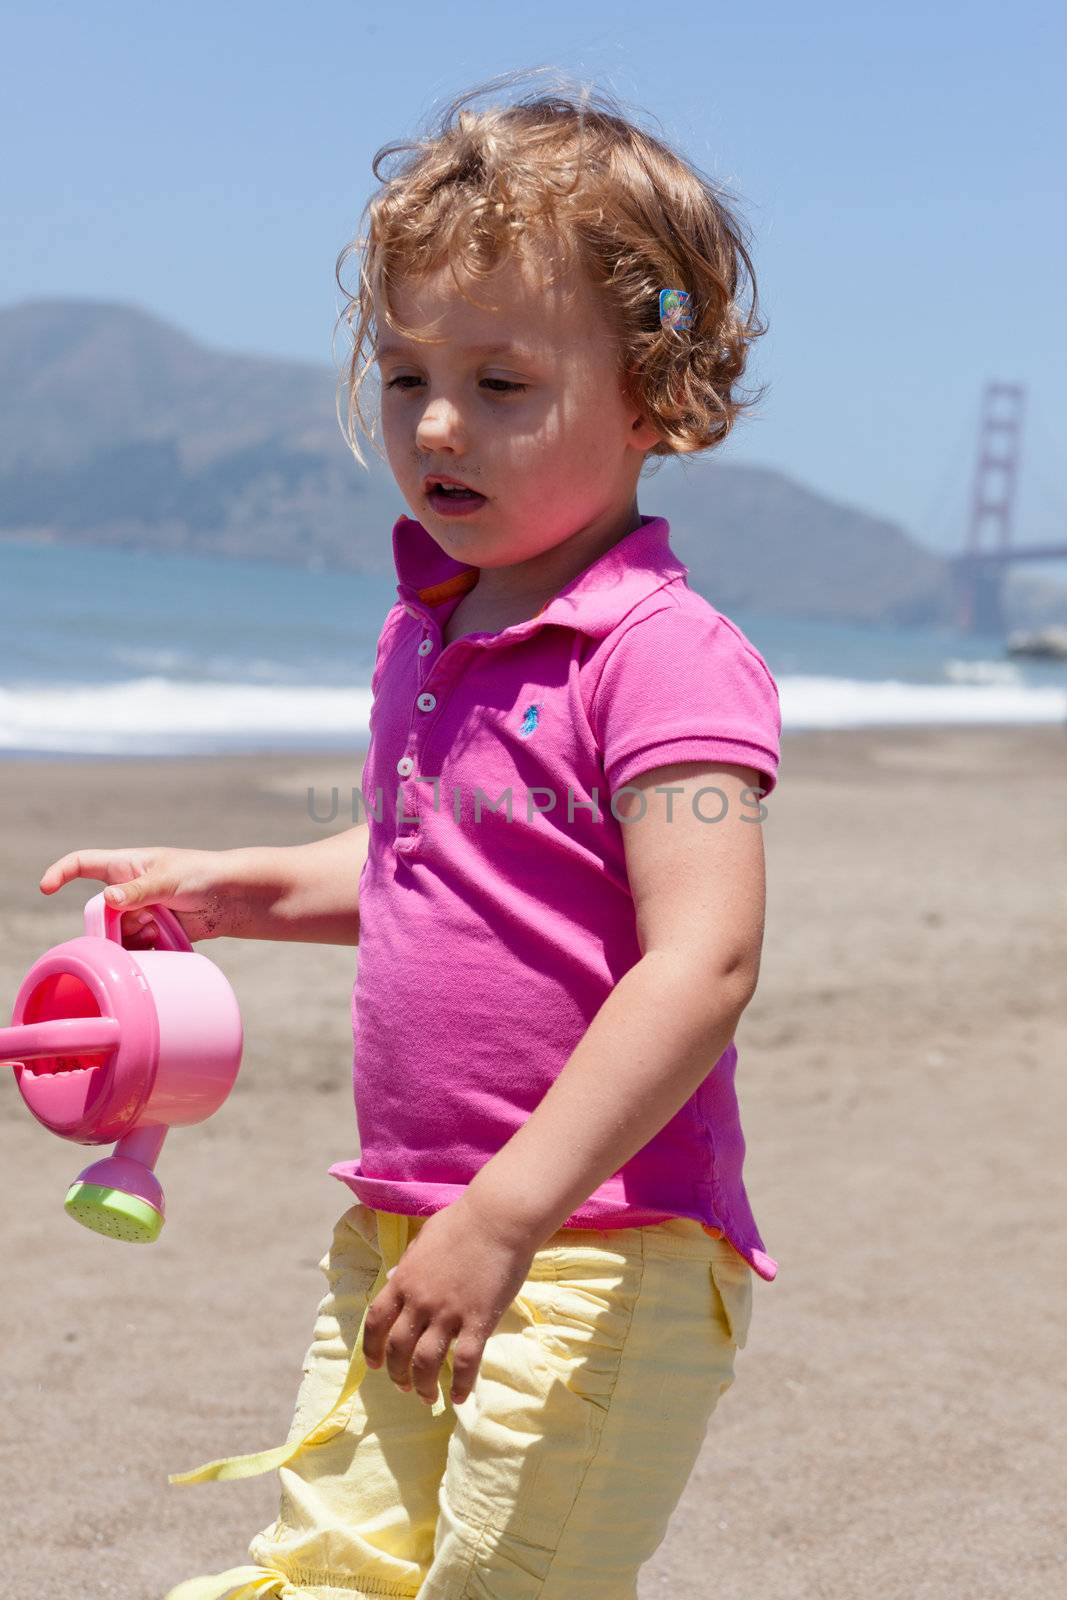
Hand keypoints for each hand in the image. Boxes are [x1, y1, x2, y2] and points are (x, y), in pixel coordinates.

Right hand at [37, 843, 266, 947]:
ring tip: (156, 932)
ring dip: (131, 939)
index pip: (83, 864)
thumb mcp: (168, 879)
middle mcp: (129, 889)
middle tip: (139, 923)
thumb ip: (138, 891)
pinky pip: (136, 947)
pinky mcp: (155, 931)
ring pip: (118, 933)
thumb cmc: (202, 874)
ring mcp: (141, 911)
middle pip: (99, 911)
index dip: (61, 873)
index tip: (46, 888)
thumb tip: (109, 900)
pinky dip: (143, 951)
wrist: (233, 897)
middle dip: (112, 923)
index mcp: (126, 865)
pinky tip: (159, 945)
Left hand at [361, 1190, 540, 1407]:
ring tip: (427, 1397)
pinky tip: (460, 1397)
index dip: (371, 1348)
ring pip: (426, 1362)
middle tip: (404, 1386)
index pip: (376, 1321)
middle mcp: (420, 1301)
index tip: (374, 1365)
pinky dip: (460, 1385)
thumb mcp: (424, 1238)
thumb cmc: (464, 1221)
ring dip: (423, 1385)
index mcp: (404, 1280)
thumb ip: (408, 1262)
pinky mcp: (478, 1321)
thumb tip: (393, 1277)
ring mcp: (448, 1313)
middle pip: (398, 1348)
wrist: (498, 1218)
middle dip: (397, 1373)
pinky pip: (465, 1362)